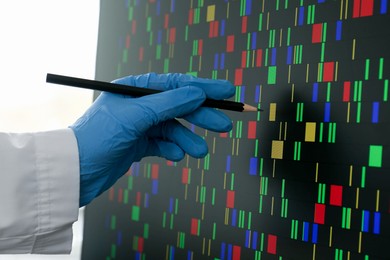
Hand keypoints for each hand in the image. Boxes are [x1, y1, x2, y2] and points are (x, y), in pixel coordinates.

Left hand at [71, 73, 234, 205]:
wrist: (75, 172)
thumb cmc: (96, 138)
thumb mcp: (134, 116)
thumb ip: (168, 104)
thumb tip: (197, 93)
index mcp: (134, 88)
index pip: (175, 84)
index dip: (203, 88)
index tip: (226, 92)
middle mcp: (138, 105)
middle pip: (178, 106)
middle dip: (201, 117)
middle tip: (224, 126)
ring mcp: (139, 125)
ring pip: (172, 128)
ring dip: (187, 139)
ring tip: (200, 152)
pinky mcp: (138, 144)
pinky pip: (162, 144)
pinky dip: (171, 149)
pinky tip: (175, 155)